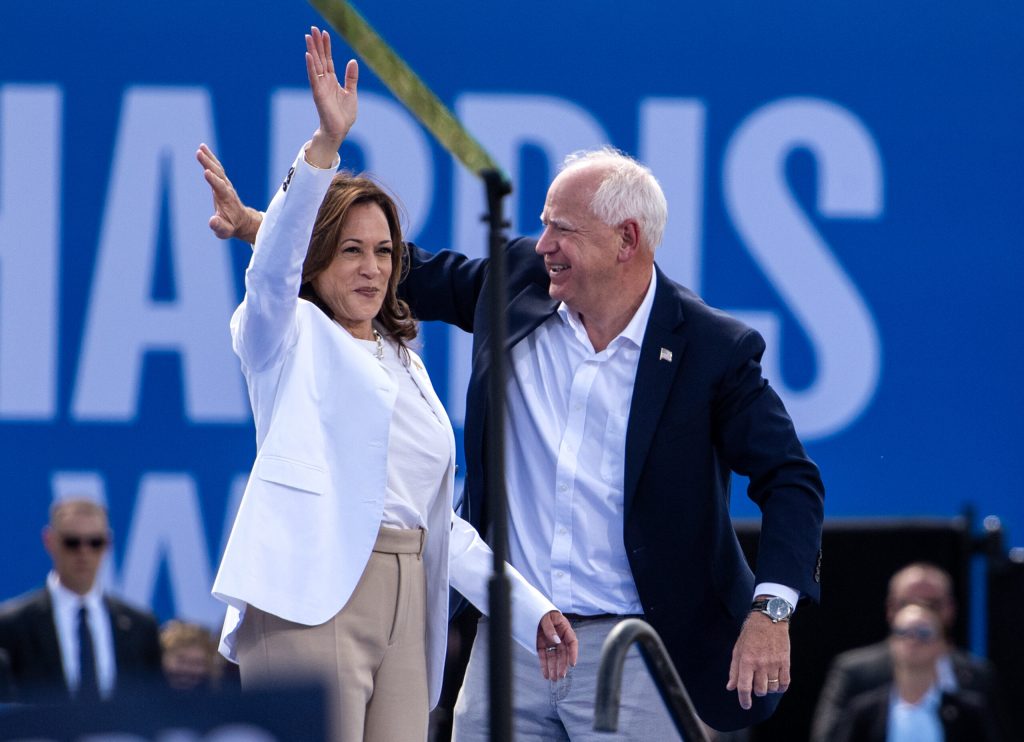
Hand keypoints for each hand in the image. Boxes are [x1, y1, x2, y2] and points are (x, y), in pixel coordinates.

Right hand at [196, 143, 261, 243]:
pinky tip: (202, 149)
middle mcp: (227, 188)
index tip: (206, 172)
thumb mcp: (225, 231)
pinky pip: (216, 168)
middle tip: (199, 153)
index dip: (213, 180)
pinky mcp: (222, 181)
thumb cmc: (231, 226)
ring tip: (200, 148)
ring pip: (217, 168)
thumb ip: (219, 226)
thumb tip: (212, 221)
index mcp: (226, 199)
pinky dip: (210, 158)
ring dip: (209, 158)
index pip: (220, 187)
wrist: (241, 221)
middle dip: (209, 163)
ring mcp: (225, 184)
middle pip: (218, 174)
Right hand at [304, 26, 357, 166]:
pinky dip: (311, 66)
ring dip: (312, 50)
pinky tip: (308, 55)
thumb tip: (352, 61)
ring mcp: (320, 87)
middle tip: (313, 29)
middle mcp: (324, 81)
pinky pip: (314, 77)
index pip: (328, 60)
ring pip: (315, 65)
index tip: (324, 33)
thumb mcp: (351, 92)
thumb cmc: (344, 114)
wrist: (339, 130)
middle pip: (320, 59)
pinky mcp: (318, 94)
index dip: (326, 47)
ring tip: (308, 37)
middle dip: (317, 44)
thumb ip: (351, 77)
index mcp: (332, 80)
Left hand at [535, 610, 578, 679]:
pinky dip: (544, 666)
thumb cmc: (542, 611)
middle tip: (561, 675)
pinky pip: (544, 657)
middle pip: (563, 653)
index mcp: (564, 628)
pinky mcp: (541, 645)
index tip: (573, 664)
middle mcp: (559, 637)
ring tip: (554, 679)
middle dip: (562, 665)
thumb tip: (556, 641)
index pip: (572, 642)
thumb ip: (550, 628)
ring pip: (554, 657)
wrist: (530, 609)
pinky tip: (546, 674)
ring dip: (554, 668)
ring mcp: (550, 642)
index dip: (573, 653)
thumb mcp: (546, 617)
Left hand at [726, 613, 790, 709]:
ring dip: (768, 688)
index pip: (744, 687)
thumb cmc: (750, 634)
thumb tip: (730, 687)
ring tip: (765, 680)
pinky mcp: (785, 662)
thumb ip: (734, 670)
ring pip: (772, 688)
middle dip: (757, 691)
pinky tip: (776, 683)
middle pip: (759, 690)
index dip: (744, 700)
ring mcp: (774, 663)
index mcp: (746, 660)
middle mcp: (760, 664)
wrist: (769, 619)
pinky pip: (785, 683)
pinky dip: (780, 687)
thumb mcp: (737, 649)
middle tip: (756, 683)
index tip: (746, 706)